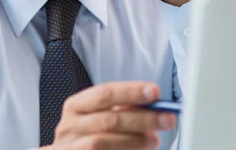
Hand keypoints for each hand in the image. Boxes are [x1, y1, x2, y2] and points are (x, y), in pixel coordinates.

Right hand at [40, 81, 176, 148]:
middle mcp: (69, 126)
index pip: (105, 93)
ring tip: (155, 140)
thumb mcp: (98, 115)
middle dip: (142, 118)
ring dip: (135, 141)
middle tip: (167, 118)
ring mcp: (70, 147)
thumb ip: (121, 109)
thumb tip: (154, 104)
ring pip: (103, 142)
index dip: (131, 91)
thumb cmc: (86, 134)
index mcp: (75, 106)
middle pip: (109, 119)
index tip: (155, 92)